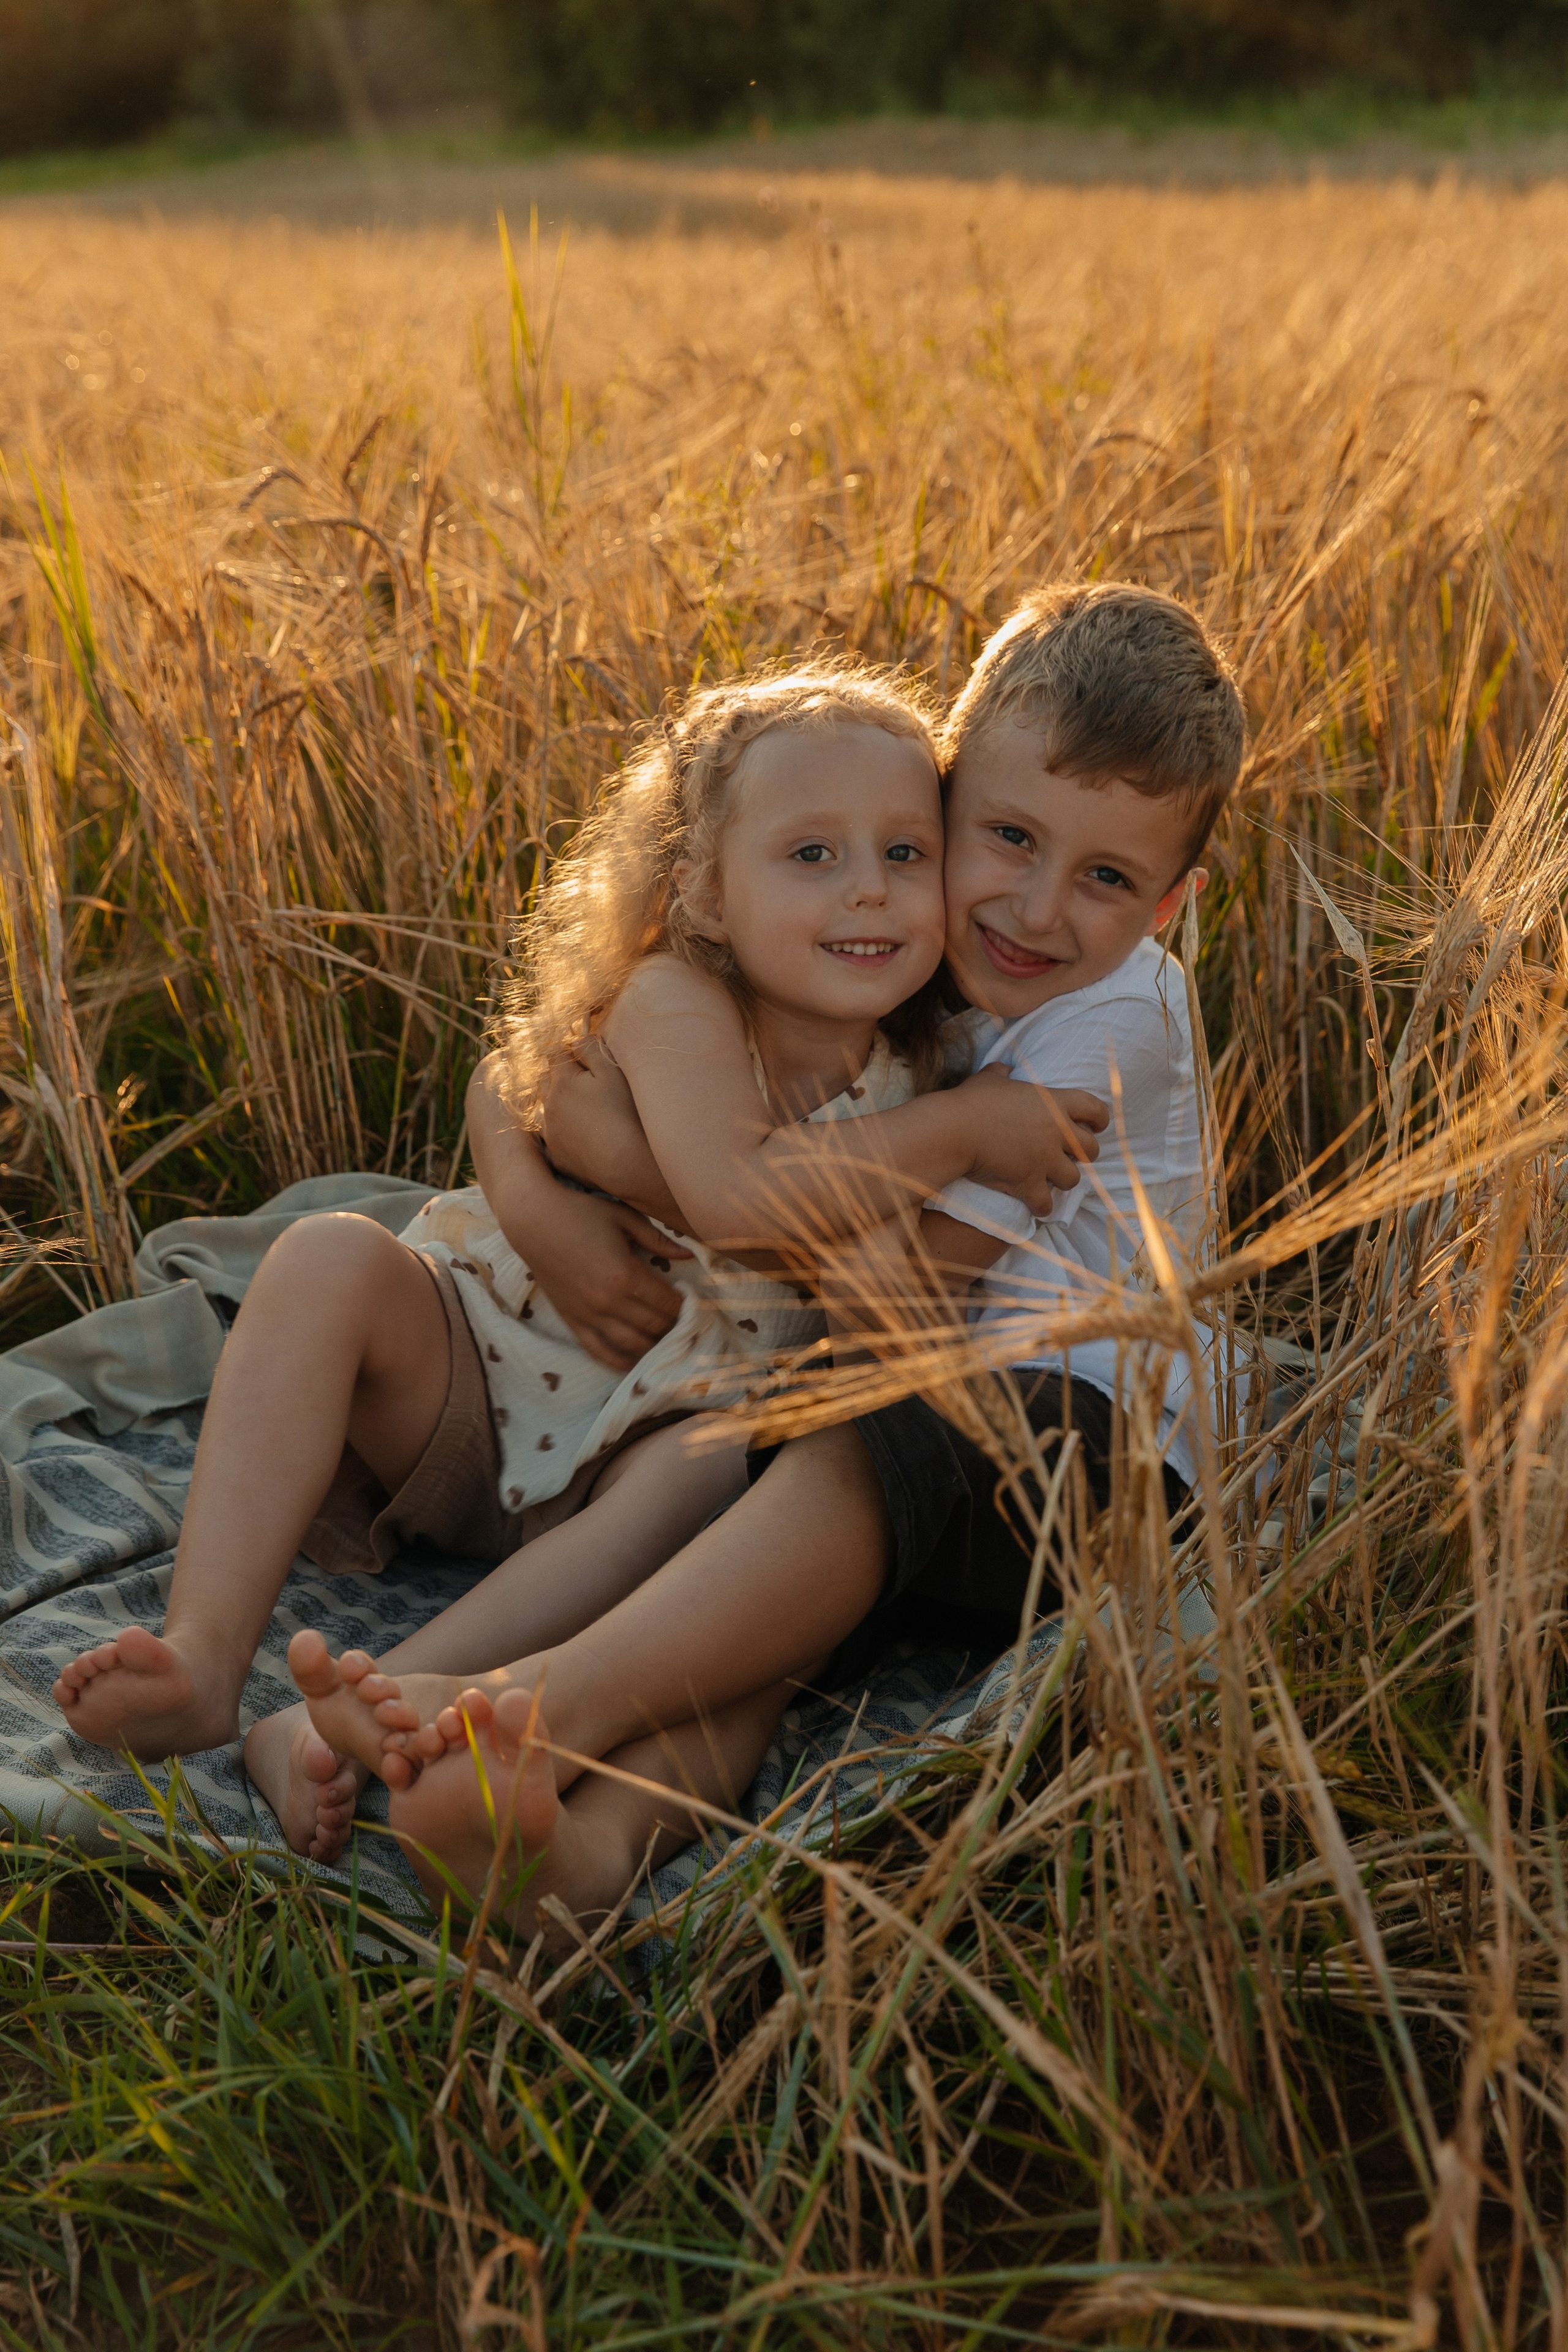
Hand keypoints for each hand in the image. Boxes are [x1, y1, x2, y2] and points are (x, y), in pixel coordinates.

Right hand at [519, 1187, 692, 1372]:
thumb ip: (657, 1239)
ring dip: (653, 1347)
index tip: (696, 1305)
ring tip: (668, 1342)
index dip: (687, 1308)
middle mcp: (609, 1301)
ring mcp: (589, 1315)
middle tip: (688, 1325)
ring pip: (631, 1344)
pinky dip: (619, 1361)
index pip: (669, 1304)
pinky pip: (599, 1351)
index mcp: (626, 1275)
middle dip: (675, 1328)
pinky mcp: (572, 1321)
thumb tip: (688, 1254)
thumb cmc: (580, 1213)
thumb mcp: (624, 1218)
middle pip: (654, 1327)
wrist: (532, 1220)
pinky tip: (635, 1363)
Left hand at [542, 1039, 687, 1230]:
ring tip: (582, 1109)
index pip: (556, 1054)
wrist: (628, 1164)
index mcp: (561, 1082)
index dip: (571, 1051)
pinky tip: (583, 1134)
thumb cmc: (624, 1113)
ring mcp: (551, 1134)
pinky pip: (553, 1137)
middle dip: (559, 1075)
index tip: (586, 1057)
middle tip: (585, 1081)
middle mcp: (549, 1107)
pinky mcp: (558, 1157)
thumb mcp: (613, 1072)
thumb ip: (591, 1049)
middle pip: (545, 1080)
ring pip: (545, 1110)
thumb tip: (577, 1040)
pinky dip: (562, 1131)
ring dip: (558, 1104)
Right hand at [956, 1065, 1106, 1215]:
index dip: (1100, 1118)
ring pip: (1073, 1179)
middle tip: (1070, 1155)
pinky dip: (1041, 1206)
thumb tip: (1005, 1069)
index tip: (1097, 1125)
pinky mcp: (1028, 1183)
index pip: (1095, 1108)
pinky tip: (1035, 1204)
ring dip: (1063, 1180)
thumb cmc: (971, 1101)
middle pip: (1091, 1149)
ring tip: (1050, 1179)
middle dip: (1084, 1154)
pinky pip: (1046, 1204)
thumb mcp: (990, 1078)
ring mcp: (1045, 1160)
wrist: (954, 1130)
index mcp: (1054, 1103)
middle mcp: (1056, 1132)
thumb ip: (1003, 1072)